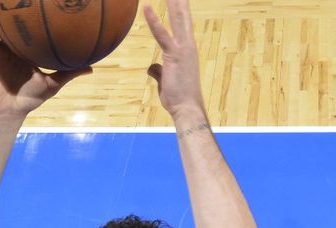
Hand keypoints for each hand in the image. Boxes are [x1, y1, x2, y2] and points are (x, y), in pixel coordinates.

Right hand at [0, 0, 90, 121]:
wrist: (10, 109)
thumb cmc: (30, 98)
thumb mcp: (53, 83)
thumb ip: (69, 73)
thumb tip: (91, 67)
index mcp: (29, 51)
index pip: (34, 30)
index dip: (36, 17)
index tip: (45, 2)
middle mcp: (15, 46)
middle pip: (17, 22)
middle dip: (19, 6)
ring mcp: (2, 47)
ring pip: (0, 22)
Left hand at [144, 0, 205, 118]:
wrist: (187, 109)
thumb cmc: (179, 98)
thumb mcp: (166, 82)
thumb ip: (159, 71)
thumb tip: (152, 68)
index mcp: (186, 50)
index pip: (182, 24)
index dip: (180, 8)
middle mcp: (188, 45)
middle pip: (182, 16)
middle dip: (179, 1)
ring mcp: (183, 49)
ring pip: (177, 19)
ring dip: (173, 2)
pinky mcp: (174, 55)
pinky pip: (162, 35)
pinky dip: (154, 21)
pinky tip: (147, 7)